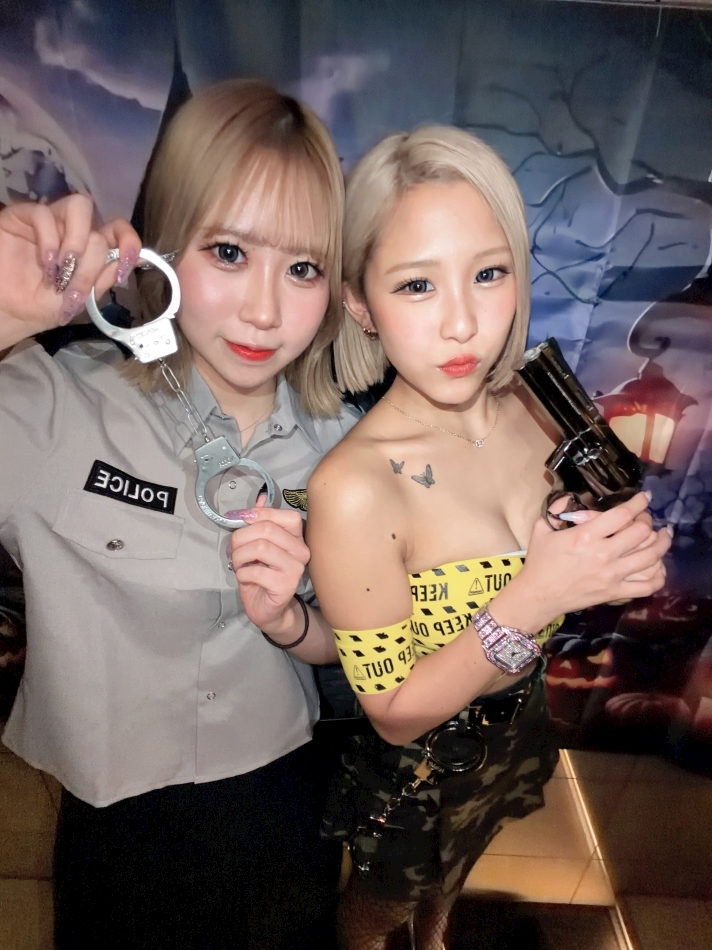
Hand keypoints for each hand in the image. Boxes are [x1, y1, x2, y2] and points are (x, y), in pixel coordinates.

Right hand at [0, 195, 140, 350]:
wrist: (9, 312)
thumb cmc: (42, 306)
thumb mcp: (80, 298)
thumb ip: (103, 276)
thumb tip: (136, 258)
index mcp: (91, 249)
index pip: (118, 231)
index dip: (128, 241)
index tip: (126, 263)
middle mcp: (74, 231)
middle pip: (98, 228)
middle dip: (91, 262)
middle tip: (72, 286)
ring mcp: (51, 221)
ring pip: (78, 207)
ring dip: (76, 241)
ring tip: (61, 269)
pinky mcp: (23, 216)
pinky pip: (44, 213)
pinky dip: (49, 239)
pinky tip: (46, 262)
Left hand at [228, 496, 310, 631]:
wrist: (267, 609)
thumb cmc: (262, 575)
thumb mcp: (258, 545)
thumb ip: (260, 522)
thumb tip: (259, 498)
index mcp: (297, 538)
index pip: (287, 516)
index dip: (262, 514)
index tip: (244, 521)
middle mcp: (302, 551)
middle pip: (267, 530)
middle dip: (242, 538)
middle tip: (235, 550)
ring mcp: (296, 569)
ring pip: (260, 547)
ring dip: (240, 556)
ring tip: (239, 564)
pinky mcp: (286, 585)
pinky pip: (256, 571)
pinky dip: (242, 573)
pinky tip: (245, 578)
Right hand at [496, 492, 670, 631]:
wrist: (538, 595)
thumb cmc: (540, 562)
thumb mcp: (541, 529)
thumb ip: (556, 509)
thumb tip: (568, 498)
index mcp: (585, 536)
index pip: (622, 514)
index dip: (638, 503)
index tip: (644, 497)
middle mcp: (603, 554)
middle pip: (641, 532)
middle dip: (647, 521)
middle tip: (645, 518)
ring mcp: (612, 575)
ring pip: (651, 557)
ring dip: (661, 543)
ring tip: (664, 536)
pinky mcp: (615, 592)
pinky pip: (647, 585)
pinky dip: (658, 575)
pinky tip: (658, 566)